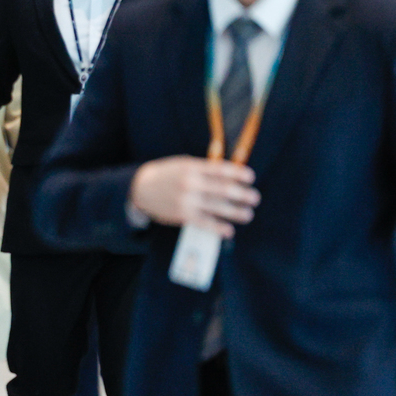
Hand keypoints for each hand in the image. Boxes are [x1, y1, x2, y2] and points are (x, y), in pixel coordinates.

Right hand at [128, 156, 259, 239]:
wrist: (140, 188)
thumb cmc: (165, 174)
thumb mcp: (182, 164)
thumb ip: (204, 168)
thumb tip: (230, 172)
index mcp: (192, 167)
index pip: (221, 170)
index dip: (238, 174)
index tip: (250, 177)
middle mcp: (190, 184)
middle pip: (223, 190)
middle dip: (242, 195)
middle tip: (255, 198)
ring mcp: (186, 201)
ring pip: (217, 208)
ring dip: (236, 212)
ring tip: (248, 214)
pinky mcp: (182, 216)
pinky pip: (204, 223)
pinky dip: (218, 228)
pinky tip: (229, 231)